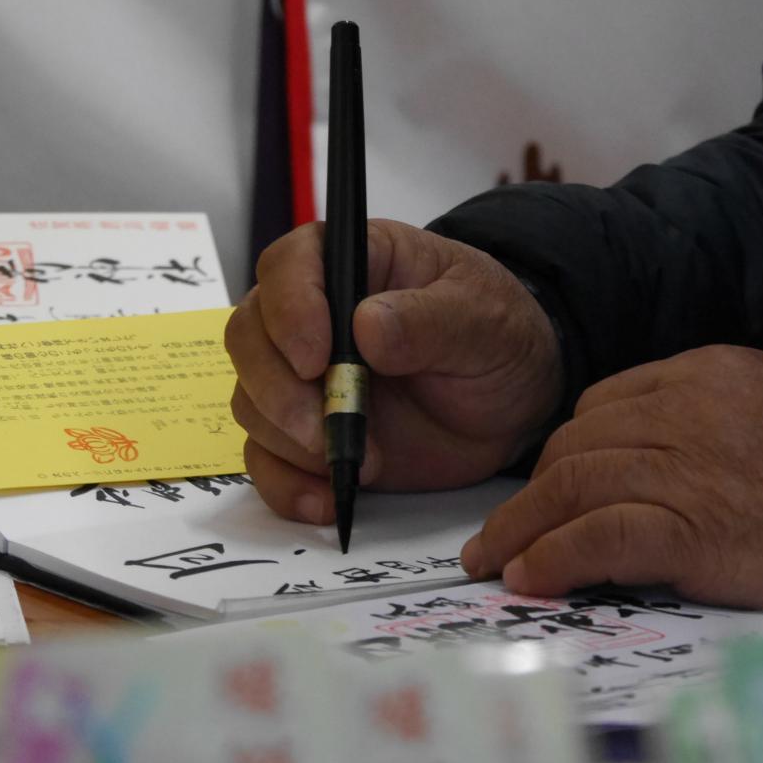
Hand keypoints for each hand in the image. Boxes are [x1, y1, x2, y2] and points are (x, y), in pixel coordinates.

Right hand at [226, 219, 561, 523]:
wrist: (513, 403)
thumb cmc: (496, 337)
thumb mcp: (483, 319)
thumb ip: (430, 320)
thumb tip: (367, 326)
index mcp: (352, 263)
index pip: (289, 267)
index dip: (290, 310)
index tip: (315, 357)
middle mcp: (312, 315)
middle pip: (249, 337)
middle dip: (278, 390)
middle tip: (326, 428)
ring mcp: (302, 378)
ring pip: (251, 401)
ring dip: (292, 441)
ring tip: (362, 463)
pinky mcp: (306, 434)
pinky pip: (267, 459)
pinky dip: (286, 484)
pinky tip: (325, 499)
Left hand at [460, 345, 762, 608]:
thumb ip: (712, 420)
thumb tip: (658, 457)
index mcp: (702, 375)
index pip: (602, 406)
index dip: (565, 452)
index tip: (546, 488)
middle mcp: (682, 412)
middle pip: (575, 447)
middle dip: (529, 494)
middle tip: (499, 535)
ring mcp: (684, 470)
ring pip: (571, 486)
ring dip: (520, 529)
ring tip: (494, 562)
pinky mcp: (692, 529)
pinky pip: (597, 536)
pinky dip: (553, 556)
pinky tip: (529, 576)